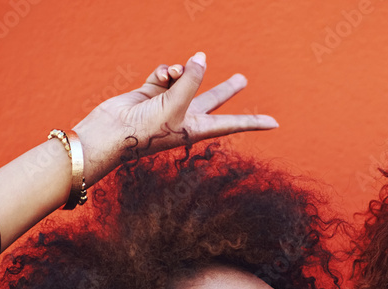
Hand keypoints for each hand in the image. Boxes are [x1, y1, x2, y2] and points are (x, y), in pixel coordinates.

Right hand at [73, 52, 277, 184]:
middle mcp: (186, 116)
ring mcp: (170, 103)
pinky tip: (161, 75)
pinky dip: (165, 70)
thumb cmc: (146, 128)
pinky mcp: (153, 91)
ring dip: (184, 70)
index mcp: (197, 128)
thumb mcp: (175, 104)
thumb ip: (191, 79)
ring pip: (187, 79)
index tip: (275, 123)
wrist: (112, 132)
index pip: (232, 123)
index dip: (254, 121)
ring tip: (176, 72)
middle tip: (243, 79)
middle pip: (213, 99)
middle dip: (227, 88)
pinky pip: (166, 73)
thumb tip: (202, 58)